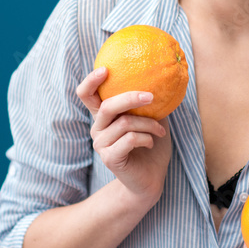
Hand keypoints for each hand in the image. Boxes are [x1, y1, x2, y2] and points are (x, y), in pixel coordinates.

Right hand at [76, 67, 171, 205]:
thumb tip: (161, 77)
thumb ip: (149, 101)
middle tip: (151, 96)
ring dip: (149, 125)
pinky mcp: (109, 158)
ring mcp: (101, 144)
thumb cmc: (152, 145)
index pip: (86, 95)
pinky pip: (129, 139)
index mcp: (104, 116)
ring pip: (125, 123)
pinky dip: (146, 138)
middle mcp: (97, 128)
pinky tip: (152, 142)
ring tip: (160, 130)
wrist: (151, 178)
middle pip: (107, 106)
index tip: (105, 69)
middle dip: (130, 98)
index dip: (90, 81)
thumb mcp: (153, 118)